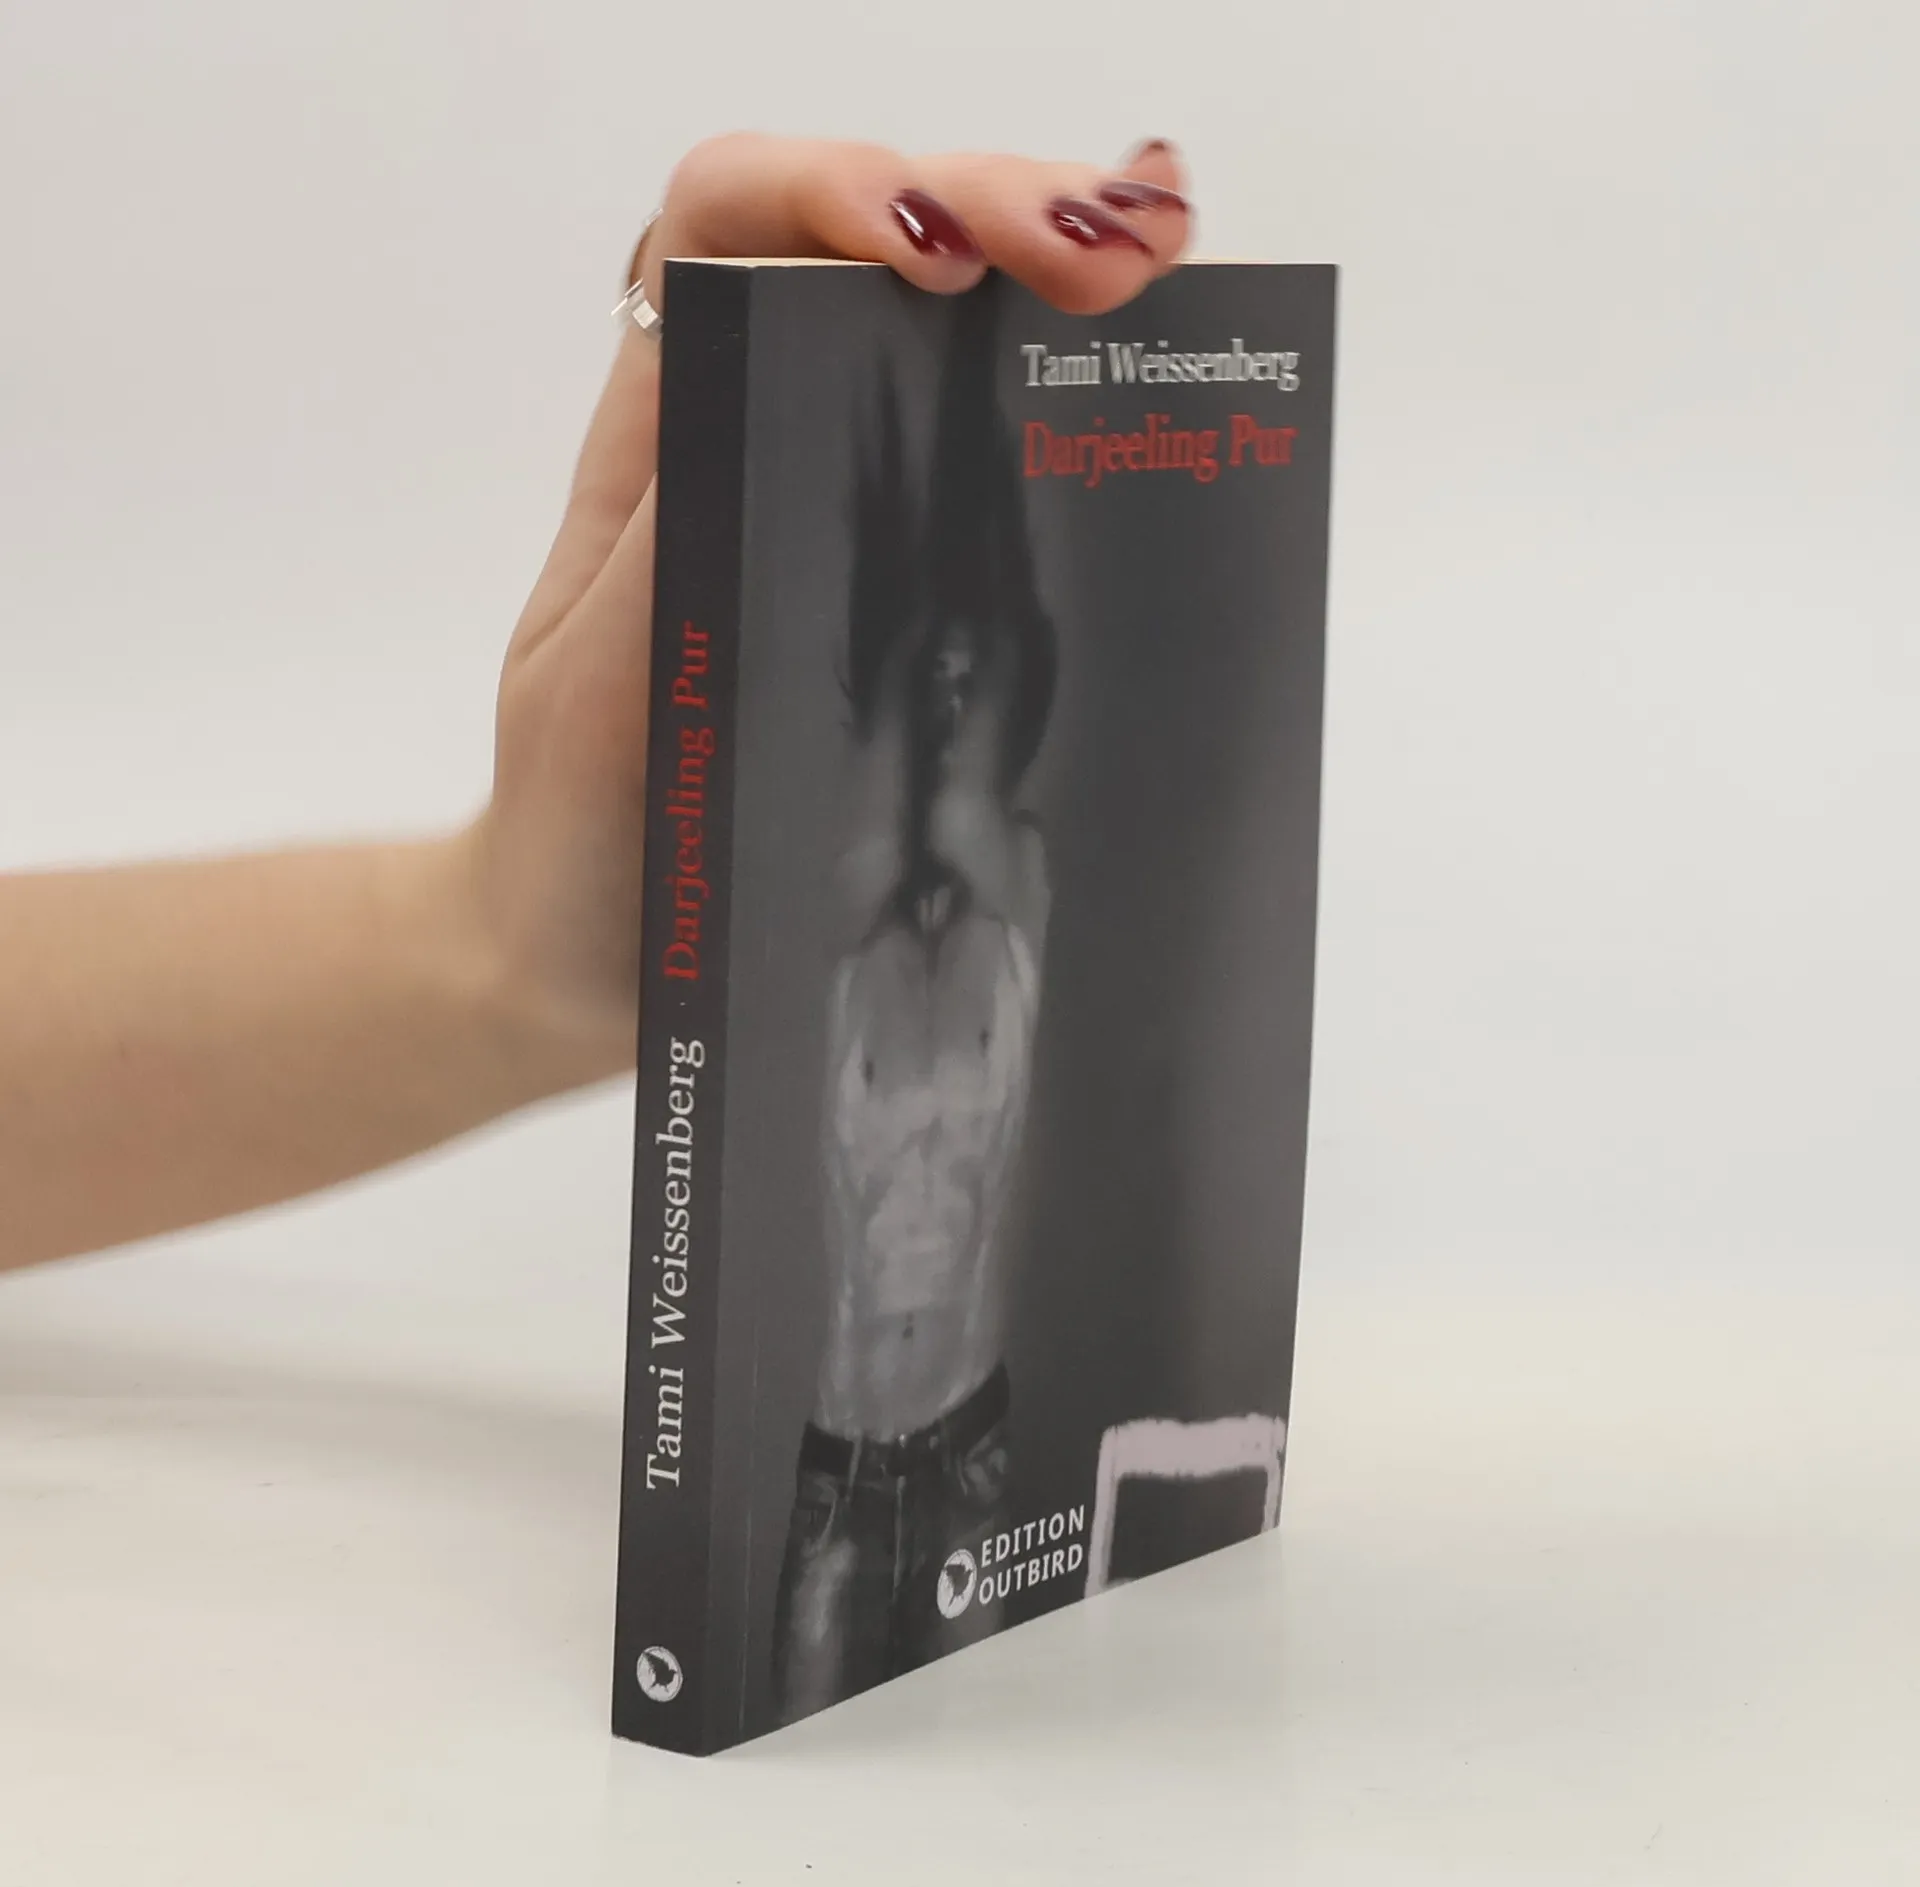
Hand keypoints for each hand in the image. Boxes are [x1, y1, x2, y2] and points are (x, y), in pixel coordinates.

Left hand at [462, 135, 1192, 1078]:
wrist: (593, 957)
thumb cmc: (578, 830)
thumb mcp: (597, 693)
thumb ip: (665, 555)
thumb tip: (771, 392)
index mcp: (663, 439)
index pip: (727, 223)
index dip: (831, 192)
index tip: (931, 252)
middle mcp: (761, 439)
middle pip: (877, 244)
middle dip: (999, 209)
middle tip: (1116, 252)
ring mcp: (850, 509)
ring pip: (960, 330)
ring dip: (1063, 267)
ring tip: (1165, 266)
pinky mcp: (923, 589)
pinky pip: (1004, 462)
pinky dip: (1086, 396)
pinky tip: (1167, 379)